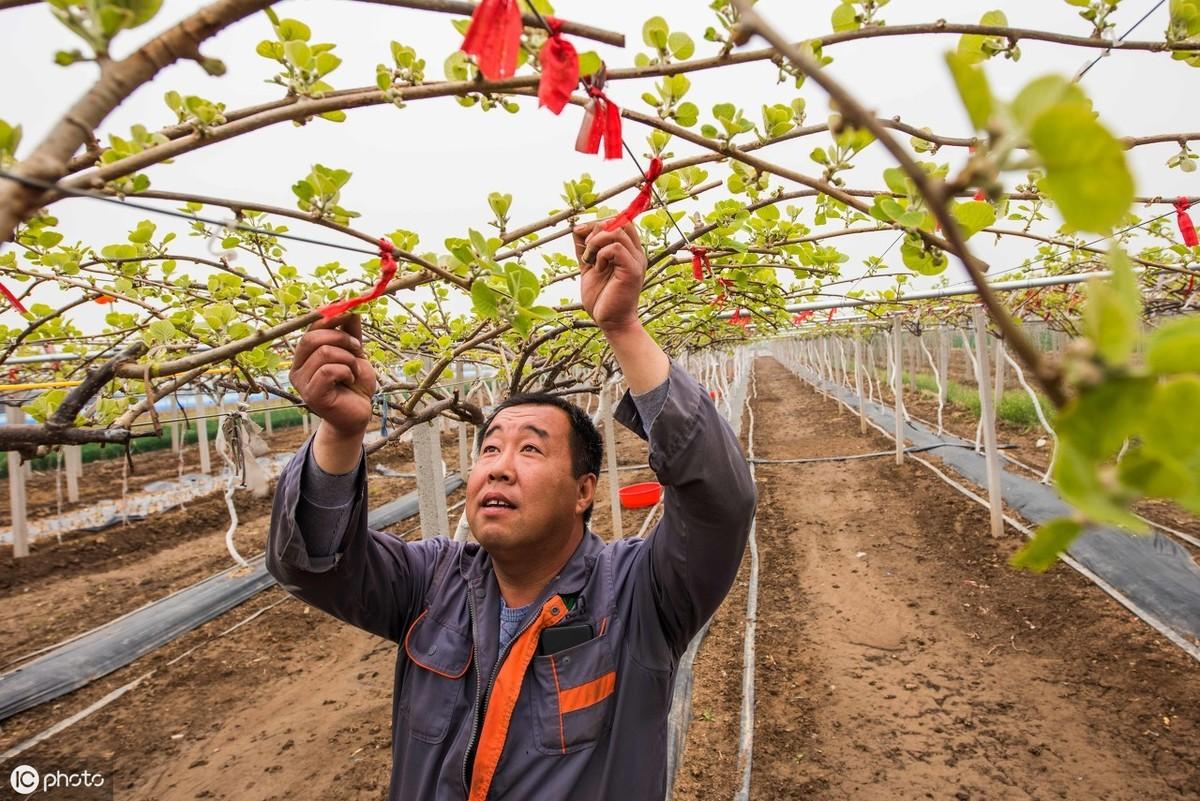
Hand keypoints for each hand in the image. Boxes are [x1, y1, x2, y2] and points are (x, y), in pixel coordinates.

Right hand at [290, 314, 376, 438]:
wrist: (359, 413)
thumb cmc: (355, 384)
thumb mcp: (355, 353)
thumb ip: (350, 332)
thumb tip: (349, 305)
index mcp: (305, 355)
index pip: (312, 328)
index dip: (332, 317)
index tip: (351, 310)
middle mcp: (297, 367)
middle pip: (313, 338)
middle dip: (342, 338)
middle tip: (358, 349)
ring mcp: (301, 382)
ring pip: (323, 353)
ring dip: (348, 359)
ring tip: (354, 370)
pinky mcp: (311, 395)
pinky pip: (328, 371)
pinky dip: (346, 371)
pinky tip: (350, 380)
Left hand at [572, 219, 646, 332]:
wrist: (610, 322)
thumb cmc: (602, 297)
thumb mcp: (589, 266)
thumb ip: (586, 248)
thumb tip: (577, 228)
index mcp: (628, 250)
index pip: (619, 220)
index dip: (598, 223)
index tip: (583, 237)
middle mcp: (635, 252)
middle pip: (619, 221)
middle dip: (596, 229)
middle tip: (587, 250)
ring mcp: (636, 260)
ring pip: (616, 231)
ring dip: (596, 242)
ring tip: (590, 259)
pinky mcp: (632, 270)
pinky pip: (616, 248)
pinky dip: (601, 254)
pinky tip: (597, 268)